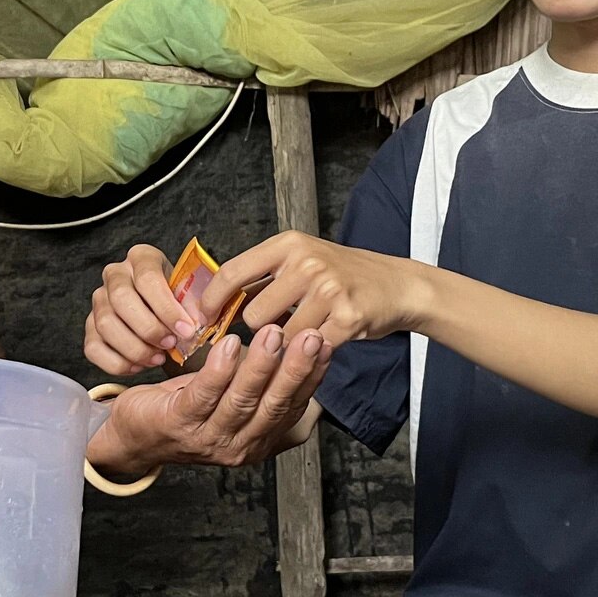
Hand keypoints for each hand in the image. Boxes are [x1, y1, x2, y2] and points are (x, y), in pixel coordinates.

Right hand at [85, 243, 200, 374]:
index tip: (186, 330)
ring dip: (134, 348)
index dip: (167, 308)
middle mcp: (115, 274)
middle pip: (121, 299)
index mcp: (141, 258)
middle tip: (169, 344)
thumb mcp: (189, 294)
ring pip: (105, 324)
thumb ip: (192, 306)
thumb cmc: (176, 300)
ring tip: (157, 358)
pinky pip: (93, 348)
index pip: (147, 278)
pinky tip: (138, 366)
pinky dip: (116, 362)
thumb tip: (193, 323)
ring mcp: (99, 300)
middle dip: (148, 328)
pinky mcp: (89, 326)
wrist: (162, 310)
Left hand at [86, 324, 329, 473]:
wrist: (135, 434)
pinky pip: (203, 395)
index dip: (311, 376)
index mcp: (258, 439)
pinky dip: (219, 369)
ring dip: (260, 365)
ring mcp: (207, 438)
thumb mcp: (234, 399)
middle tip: (309, 337)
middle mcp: (238, 445)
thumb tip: (306, 354)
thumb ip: (265, 385)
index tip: (325, 344)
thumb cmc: (188, 409)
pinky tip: (229, 345)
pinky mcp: (178, 423)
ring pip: (241, 400)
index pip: (292, 406)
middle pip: (273, 406)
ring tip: (272, 334)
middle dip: (295, 369)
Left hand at [204, 231, 430, 347]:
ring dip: (286, 344)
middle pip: (253, 316)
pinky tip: (325, 338)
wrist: (395, 285)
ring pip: (279, 337)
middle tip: (280, 326)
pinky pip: (308, 349)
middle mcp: (306, 262)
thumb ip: (261, 278)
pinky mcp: (347, 317)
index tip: (202, 321)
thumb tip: (213, 303)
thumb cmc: (340, 275)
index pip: (232, 273)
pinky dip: (311, 352)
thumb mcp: (299, 260)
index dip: (211, 302)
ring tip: (307, 330)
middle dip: (261, 329)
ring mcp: (328, 289)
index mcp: (288, 244)